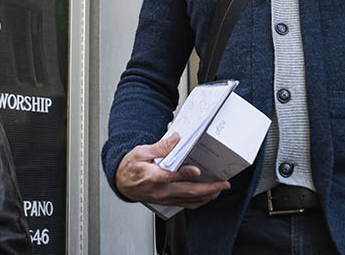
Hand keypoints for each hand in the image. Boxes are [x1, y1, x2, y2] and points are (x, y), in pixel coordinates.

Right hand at [115, 133, 230, 208]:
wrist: (121, 182)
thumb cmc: (130, 167)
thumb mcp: (141, 152)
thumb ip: (160, 146)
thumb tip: (176, 139)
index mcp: (152, 176)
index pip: (170, 176)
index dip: (185, 174)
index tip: (197, 171)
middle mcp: (159, 190)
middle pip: (186, 192)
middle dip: (208, 188)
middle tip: (222, 184)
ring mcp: (163, 198)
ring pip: (189, 200)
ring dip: (207, 196)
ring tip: (219, 190)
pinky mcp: (166, 202)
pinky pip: (185, 204)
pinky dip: (198, 202)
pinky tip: (206, 197)